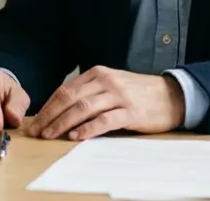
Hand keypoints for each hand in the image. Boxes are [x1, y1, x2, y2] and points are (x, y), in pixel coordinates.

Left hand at [26, 66, 184, 140]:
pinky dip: (88, 128)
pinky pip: (105, 120)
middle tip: (37, 130)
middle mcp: (106, 81)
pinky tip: (77, 136)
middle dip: (50, 115)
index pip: (66, 89)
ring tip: (50, 134)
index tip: (36, 121)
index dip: (49, 106)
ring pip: (83, 108)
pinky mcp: (131, 112)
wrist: (172, 96)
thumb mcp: (111, 84)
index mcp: (98, 73)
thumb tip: (61, 108)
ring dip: (63, 123)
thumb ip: (90, 91)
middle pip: (70, 97)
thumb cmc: (138, 93)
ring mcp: (118, 96)